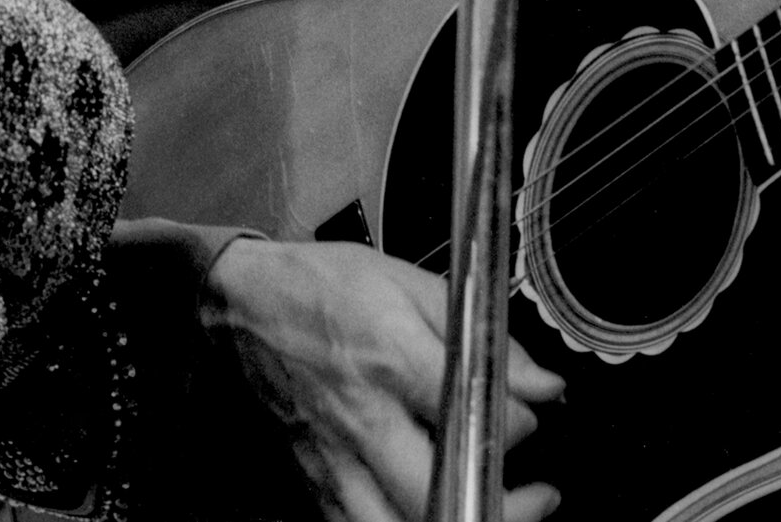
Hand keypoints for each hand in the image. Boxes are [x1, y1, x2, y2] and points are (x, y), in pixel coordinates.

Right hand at [201, 236, 564, 521]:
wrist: (242, 303)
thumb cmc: (321, 287)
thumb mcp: (407, 281)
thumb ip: (478, 332)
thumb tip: (539, 379)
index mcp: (387, 356)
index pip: (469, 410)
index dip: (519, 420)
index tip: (531, 412)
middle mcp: (361, 416)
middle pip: (435, 490)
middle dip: (502, 503)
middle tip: (537, 494)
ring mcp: (335, 458)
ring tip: (494, 508)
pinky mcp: (316, 480)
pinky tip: (432, 510)